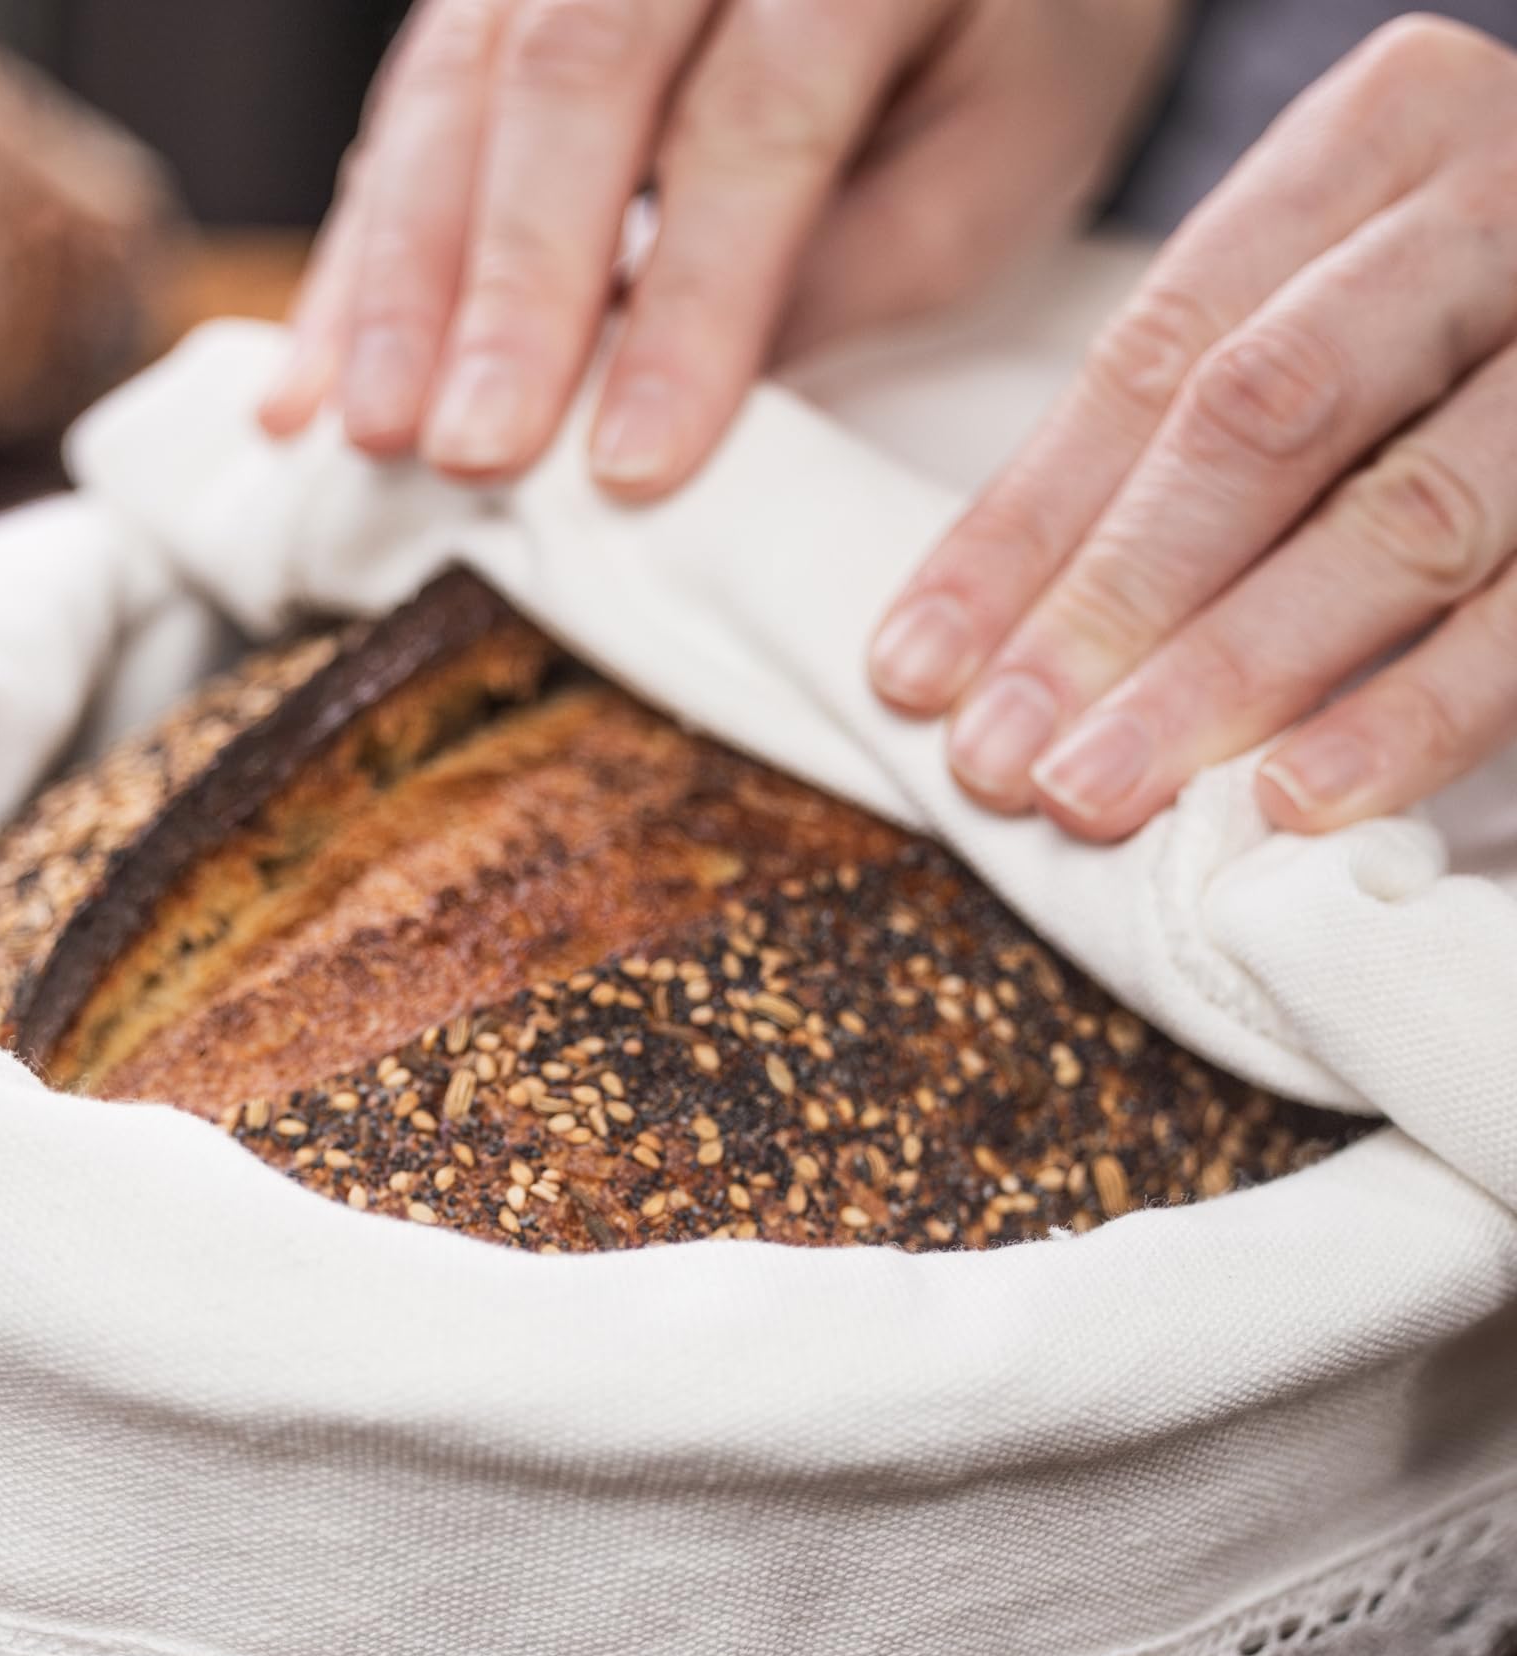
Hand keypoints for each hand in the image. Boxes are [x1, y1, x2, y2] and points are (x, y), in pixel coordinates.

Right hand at [259, 0, 1181, 497]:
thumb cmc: (1008, 39)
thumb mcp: (1000, 156)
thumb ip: (854, 268)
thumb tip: (673, 396)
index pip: (760, 115)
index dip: (691, 300)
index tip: (631, 465)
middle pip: (579, 70)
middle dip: (508, 282)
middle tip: (466, 450)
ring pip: (463, 73)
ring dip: (399, 272)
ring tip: (361, 429)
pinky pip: (411, 99)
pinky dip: (359, 252)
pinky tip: (311, 378)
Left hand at [872, 15, 1516, 841]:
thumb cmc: (1439, 326)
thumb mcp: (1304, 300)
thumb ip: (1160, 427)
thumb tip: (953, 652)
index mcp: (1377, 137)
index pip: (1156, 356)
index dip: (1023, 528)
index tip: (917, 672)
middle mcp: (1499, 208)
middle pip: (1266, 422)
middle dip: (1113, 605)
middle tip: (1002, 757)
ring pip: (1403, 521)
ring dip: (1230, 677)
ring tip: (1100, 791)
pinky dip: (1409, 715)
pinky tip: (1295, 798)